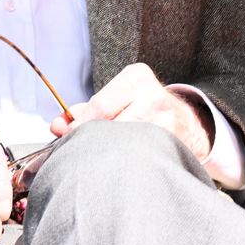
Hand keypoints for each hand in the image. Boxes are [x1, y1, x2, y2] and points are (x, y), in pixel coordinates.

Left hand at [49, 63, 214, 160]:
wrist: (187, 122)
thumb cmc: (141, 108)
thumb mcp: (116, 98)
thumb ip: (85, 110)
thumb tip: (57, 125)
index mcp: (135, 77)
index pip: (100, 106)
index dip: (80, 126)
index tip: (67, 139)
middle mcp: (154, 95)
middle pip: (112, 125)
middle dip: (91, 141)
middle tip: (78, 154)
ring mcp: (167, 121)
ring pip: (125, 143)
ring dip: (108, 154)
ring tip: (99, 160)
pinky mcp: (173, 144)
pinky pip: (140, 157)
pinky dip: (124, 163)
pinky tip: (119, 166)